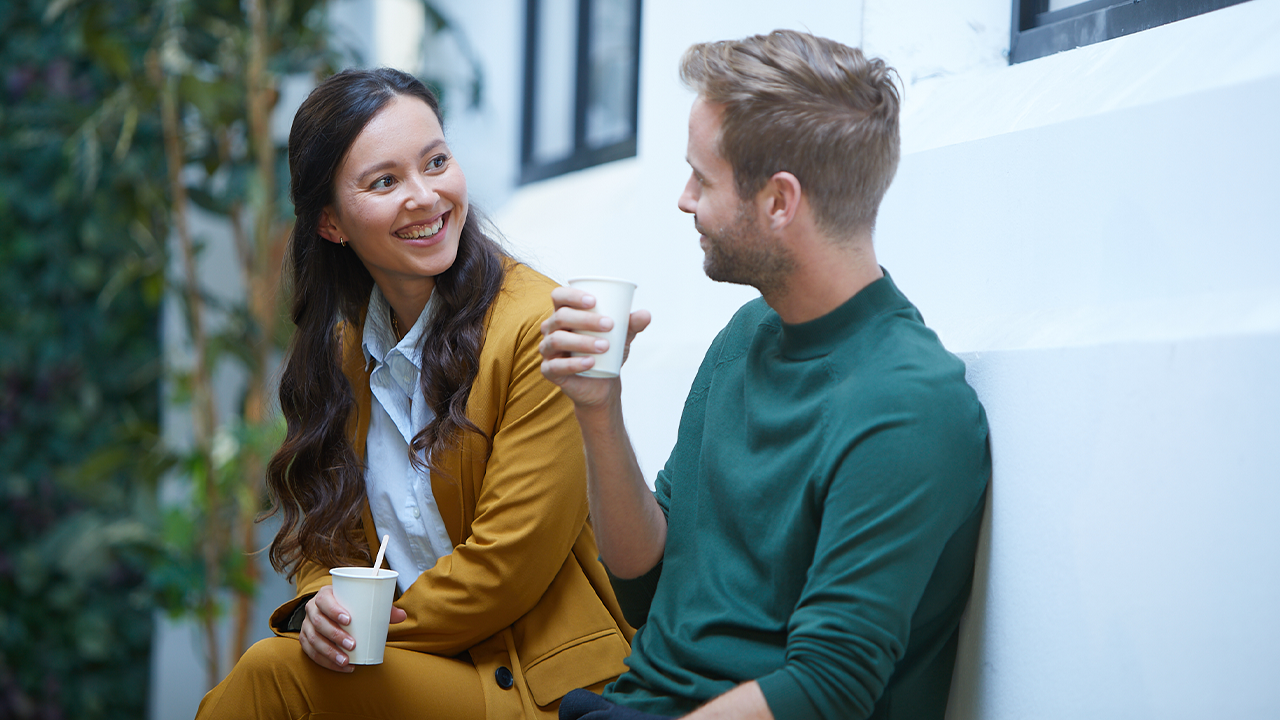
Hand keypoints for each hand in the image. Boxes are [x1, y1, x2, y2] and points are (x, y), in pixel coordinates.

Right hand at [299, 585, 406, 671]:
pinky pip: (311, 653)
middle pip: (318, 622)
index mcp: (324, 595)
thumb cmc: (351, 606)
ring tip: (346, 660)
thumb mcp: (363, 602)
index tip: (349, 620)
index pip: (324, 600)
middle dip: (335, 635)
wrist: (332, 612)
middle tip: (352, 645)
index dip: (333, 610)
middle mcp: (312, 610)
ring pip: (313, 640)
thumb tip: (402, 615)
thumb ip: (382, 608)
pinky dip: (326, 662)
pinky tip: (341, 666)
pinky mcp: (306, 640)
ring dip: (329, 652)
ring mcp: (306, 626)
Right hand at [539, 285, 650, 406]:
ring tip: (605, 346)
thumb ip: (631, 324)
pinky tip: (590, 363)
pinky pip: (556, 366)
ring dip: (582, 342)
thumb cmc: (607, 351)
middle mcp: (551, 329)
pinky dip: (573, 364)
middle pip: (560, 317)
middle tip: (609, 325)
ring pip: (557, 340)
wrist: (602, 382)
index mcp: (564, 313)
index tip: (594, 300)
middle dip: (585, 319)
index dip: (572, 295)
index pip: (559, 296)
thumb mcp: (621, 336)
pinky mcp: (549, 370)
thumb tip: (646, 314)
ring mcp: (548, 349)